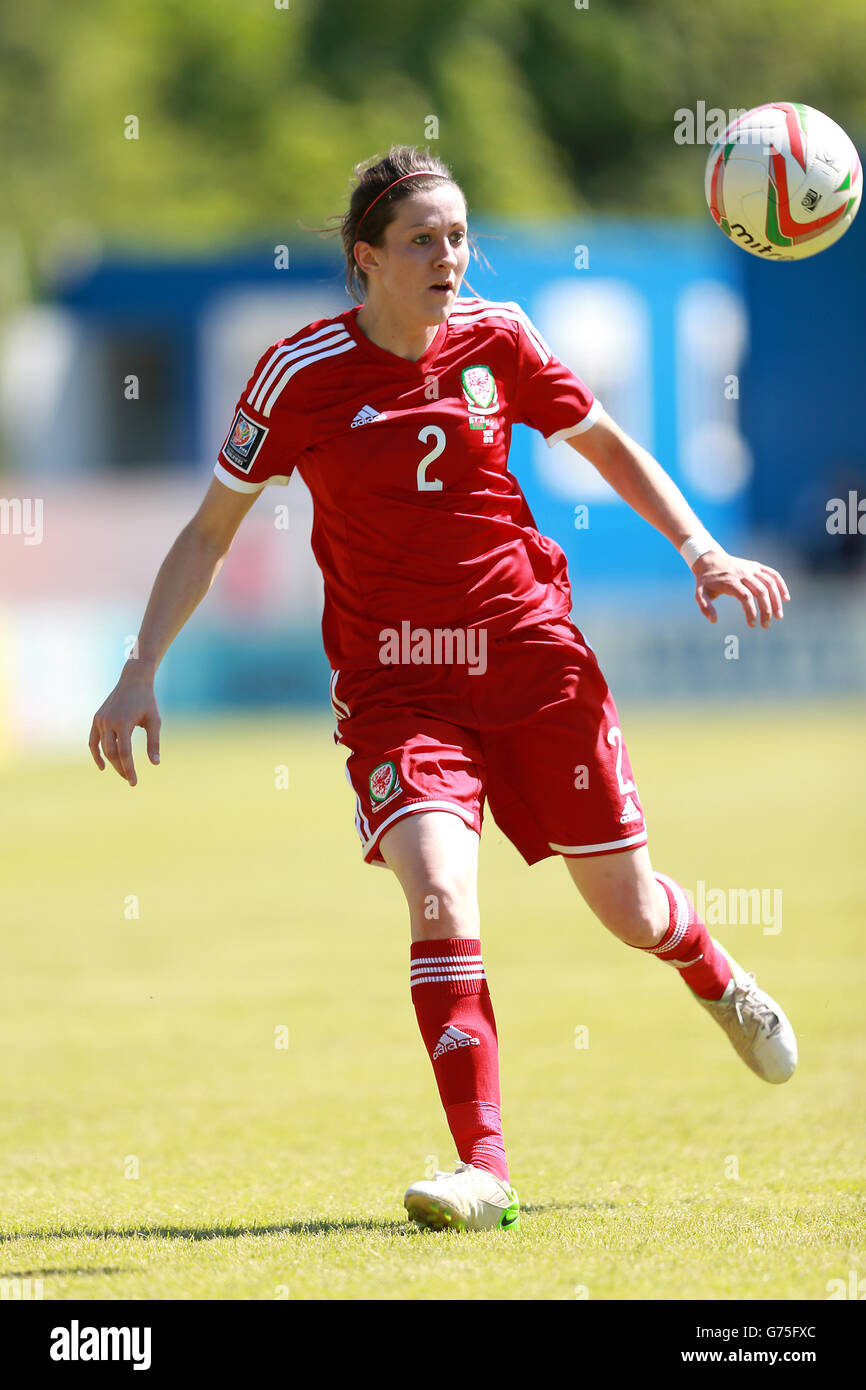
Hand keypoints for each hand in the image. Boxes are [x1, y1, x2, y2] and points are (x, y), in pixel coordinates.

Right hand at [89, 661, 161, 786]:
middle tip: (130, 779)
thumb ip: (154, 742)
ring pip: (102, 748)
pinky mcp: (96, 718)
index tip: (134, 782)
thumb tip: (155, 763)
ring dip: (111, 762)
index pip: (124, 753)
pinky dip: (96, 753)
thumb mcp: (154, 721)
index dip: (129, 769)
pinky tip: (103, 766)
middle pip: (112, 753)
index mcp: (123, 722)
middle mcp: (108, 721)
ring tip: (123, 772)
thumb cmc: (147, 701)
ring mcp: (100, 720)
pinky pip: (93, 740)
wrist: (133, 680)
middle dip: (121, 768)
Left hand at [692, 549, 789, 628]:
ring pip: (770, 583)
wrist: (709, 559)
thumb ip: (705, 607)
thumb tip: (714, 620)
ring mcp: (751, 568)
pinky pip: (773, 574)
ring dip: (777, 600)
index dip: (751, 611)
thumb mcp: (700, 594)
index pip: (745, 597)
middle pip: (761, 591)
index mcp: (730, 581)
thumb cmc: (705, 581)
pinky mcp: (757, 566)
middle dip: (766, 610)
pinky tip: (786, 598)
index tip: (752, 625)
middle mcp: (743, 573)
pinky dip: (781, 585)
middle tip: (766, 625)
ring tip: (779, 616)